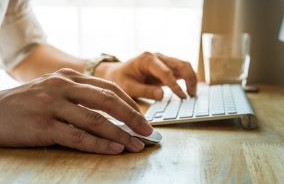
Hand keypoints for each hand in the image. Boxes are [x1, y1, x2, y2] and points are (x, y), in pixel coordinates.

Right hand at [0, 68, 152, 153]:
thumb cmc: (27, 103)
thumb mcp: (54, 90)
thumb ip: (79, 95)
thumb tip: (112, 114)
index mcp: (69, 77)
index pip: (108, 88)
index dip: (129, 104)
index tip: (143, 117)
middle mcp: (63, 86)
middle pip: (108, 101)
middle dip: (133, 117)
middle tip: (148, 130)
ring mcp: (52, 105)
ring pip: (96, 120)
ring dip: (121, 134)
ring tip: (137, 144)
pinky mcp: (43, 126)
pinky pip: (78, 137)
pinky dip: (100, 144)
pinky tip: (115, 149)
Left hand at [98, 52, 196, 99]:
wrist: (116, 73)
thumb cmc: (120, 79)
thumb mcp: (128, 87)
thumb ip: (144, 91)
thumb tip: (162, 95)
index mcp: (147, 59)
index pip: (166, 72)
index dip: (175, 85)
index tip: (182, 97)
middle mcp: (158, 57)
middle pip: (181, 64)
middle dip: (190, 79)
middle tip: (192, 95)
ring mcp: (164, 61)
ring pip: (184, 66)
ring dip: (191, 79)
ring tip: (193, 94)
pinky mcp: (167, 67)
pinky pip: (181, 71)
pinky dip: (188, 79)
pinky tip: (190, 91)